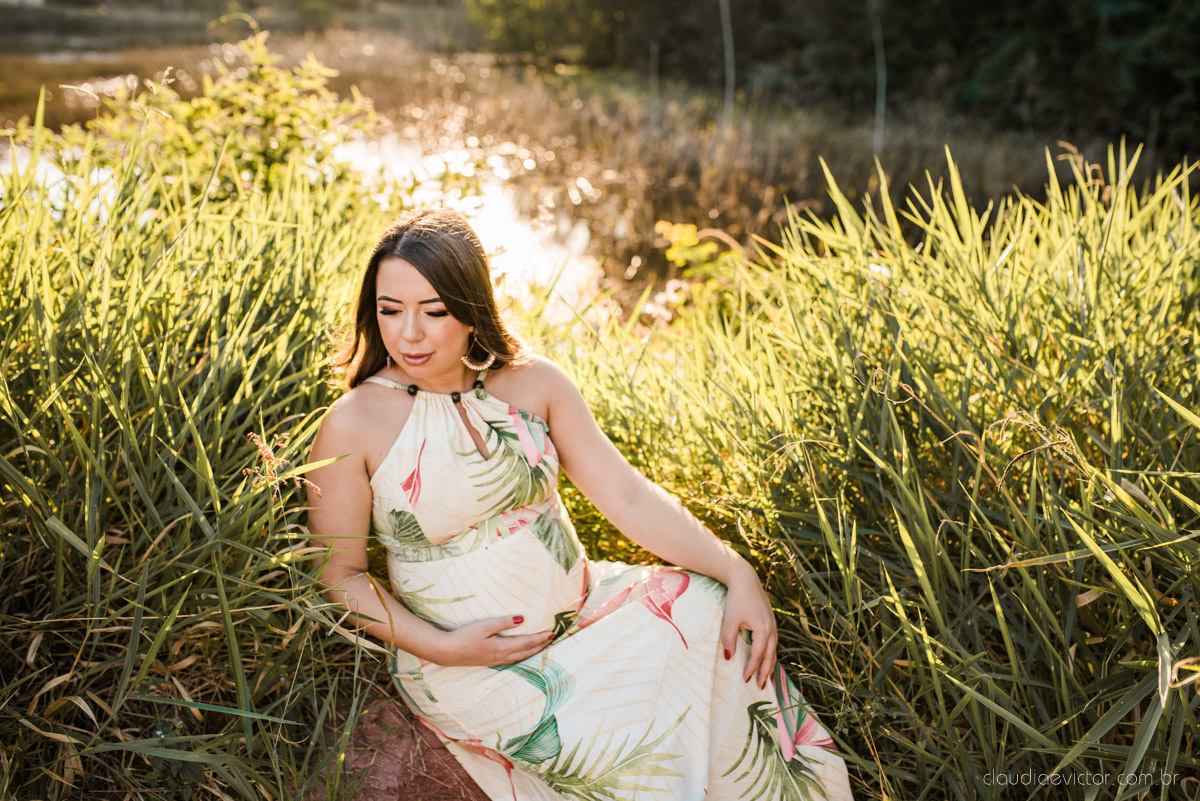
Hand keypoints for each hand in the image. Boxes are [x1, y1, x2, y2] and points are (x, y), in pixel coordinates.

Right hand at [432, 615, 554, 666]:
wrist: (447, 652)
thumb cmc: (464, 636)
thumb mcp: (484, 626)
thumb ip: (503, 623)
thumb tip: (522, 619)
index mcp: (501, 647)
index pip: (526, 643)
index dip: (540, 638)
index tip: (552, 633)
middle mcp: (501, 656)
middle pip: (526, 652)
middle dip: (540, 646)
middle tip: (552, 640)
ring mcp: (495, 661)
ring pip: (520, 658)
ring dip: (533, 652)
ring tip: (542, 647)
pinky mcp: (490, 661)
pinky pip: (512, 660)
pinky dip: (522, 656)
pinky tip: (522, 653)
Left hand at [719, 563, 777, 689]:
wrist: (745, 579)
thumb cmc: (737, 599)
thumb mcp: (730, 619)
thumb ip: (729, 639)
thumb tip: (728, 657)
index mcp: (763, 630)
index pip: (758, 655)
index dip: (752, 669)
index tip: (745, 680)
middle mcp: (772, 629)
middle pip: (770, 656)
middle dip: (766, 672)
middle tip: (761, 687)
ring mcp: (773, 625)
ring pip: (774, 649)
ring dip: (770, 664)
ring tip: (767, 678)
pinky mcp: (770, 621)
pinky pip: (773, 642)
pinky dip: (770, 653)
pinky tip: (766, 657)